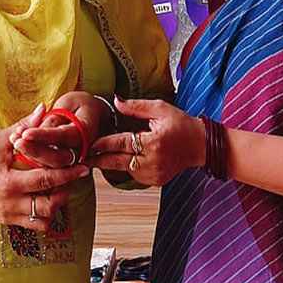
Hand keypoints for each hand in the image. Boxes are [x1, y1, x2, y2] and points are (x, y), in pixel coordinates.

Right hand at [0, 104, 90, 230]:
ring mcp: (7, 215)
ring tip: (58, 187)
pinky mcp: (6, 220)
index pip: (46, 180)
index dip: (68, 174)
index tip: (83, 167)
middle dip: (65, 192)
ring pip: (43, 220)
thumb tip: (44, 108)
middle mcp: (8, 203)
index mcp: (7, 182)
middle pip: (49, 206)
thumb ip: (25, 126)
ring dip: (56, 205)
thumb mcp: (0, 139)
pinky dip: (44, 212)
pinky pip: (33, 224)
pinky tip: (46, 196)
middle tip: (70, 177)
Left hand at [11, 92, 108, 167]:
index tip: (25, 134)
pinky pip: (48, 167)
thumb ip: (55, 117)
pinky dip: (32, 158)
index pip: (61, 137)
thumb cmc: (80, 104)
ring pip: (51, 166)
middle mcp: (81, 150)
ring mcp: (73, 159)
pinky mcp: (64, 164)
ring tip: (14, 140)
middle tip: (16, 141)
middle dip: (34, 150)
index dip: (43, 136)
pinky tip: (18, 146)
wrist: (92, 114)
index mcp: (85, 132)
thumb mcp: (70, 102)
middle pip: (56, 158)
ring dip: (30, 154)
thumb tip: (37, 123)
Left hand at [88, 98, 204, 185]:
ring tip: (99, 155)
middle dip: (98, 159)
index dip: (102, 144)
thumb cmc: (181, 124)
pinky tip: (129, 157)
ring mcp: (154, 174)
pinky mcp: (156, 181)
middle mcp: (153, 161)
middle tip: (82, 157)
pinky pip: (135, 174)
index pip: (121, 144)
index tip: (87, 144)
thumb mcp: (160, 108)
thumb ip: (136, 106)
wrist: (200, 144)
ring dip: (113, 162)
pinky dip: (128, 166)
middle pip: (117, 162)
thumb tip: (116, 101)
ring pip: (125, 169)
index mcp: (153, 142)